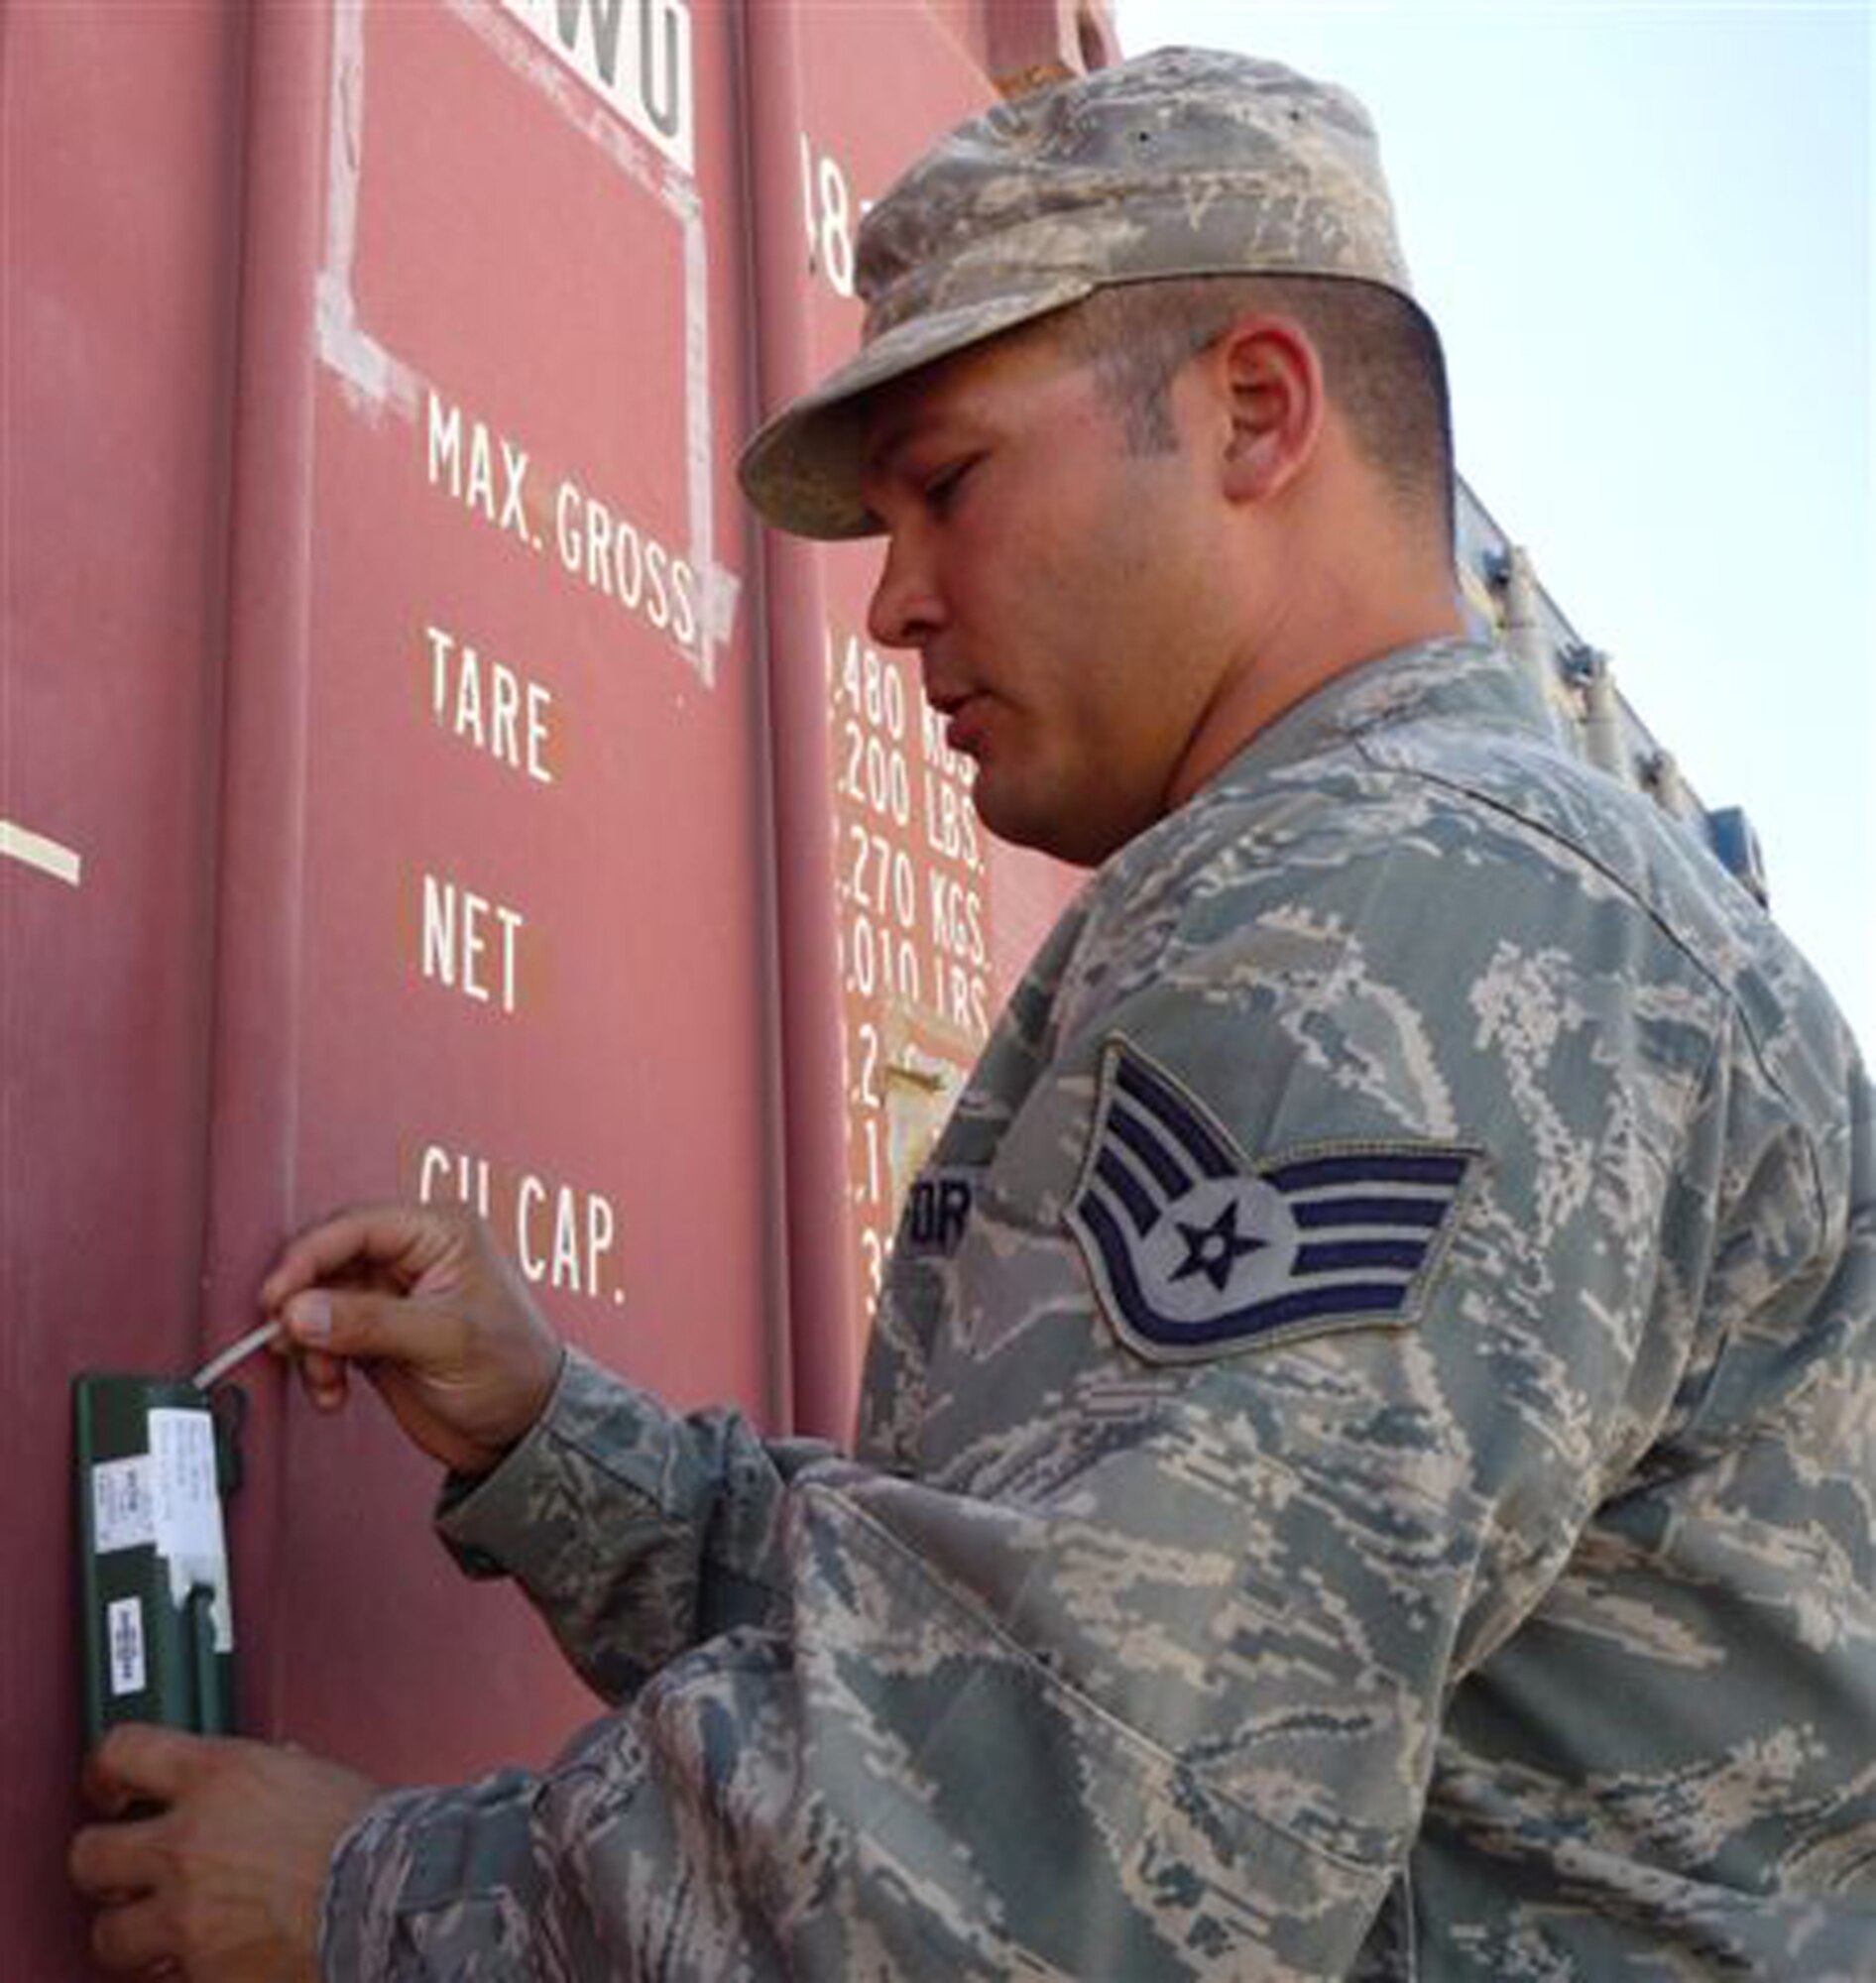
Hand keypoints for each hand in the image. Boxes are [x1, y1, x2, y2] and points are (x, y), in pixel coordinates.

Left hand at [68, 1724, 378, 1978]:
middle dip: (101, 1861)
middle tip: (122, 1865)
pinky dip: (179, 1969)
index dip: (103, 1769)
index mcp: (218, 1775)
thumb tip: (263, 1775)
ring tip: (159, 1923)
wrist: (391, 1894)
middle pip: (88, 1853)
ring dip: (130, 1928)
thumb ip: (266, 1773)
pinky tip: (207, 1953)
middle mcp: (187, 1841)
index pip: (122, 1752)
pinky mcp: (199, 1972)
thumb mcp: (309, 1774)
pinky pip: (161, 1978)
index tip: (108, 1787)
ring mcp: (185, 1913)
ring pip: (107, 1933)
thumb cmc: (367, 1832)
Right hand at [262, 1202, 563, 1474]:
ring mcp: (390, 1295)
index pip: (357, 1226)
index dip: (309, 1256)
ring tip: (324, 1376)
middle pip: (328, 1261)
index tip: (278, 1296)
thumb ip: (370, 1322)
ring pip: (317, 1301)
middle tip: (289, 1339)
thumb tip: (303, 1310)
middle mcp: (412, 1255)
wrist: (521, 1429)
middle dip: (303, 1304)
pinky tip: (332, 1389)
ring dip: (309, 1343)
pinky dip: (317, 1364)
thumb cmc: (514, 1371)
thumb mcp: (445, 1340)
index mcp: (441, 1233)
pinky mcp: (374, 1332)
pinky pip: (323, 1336)